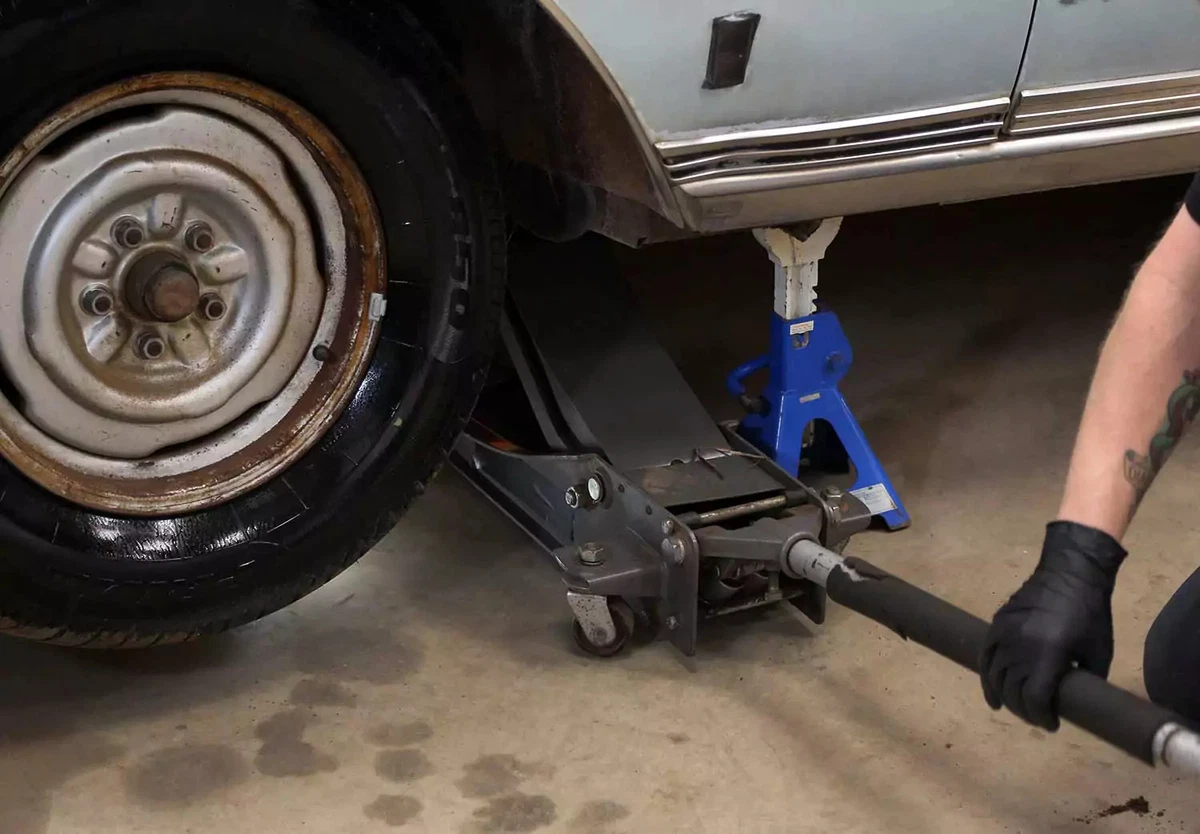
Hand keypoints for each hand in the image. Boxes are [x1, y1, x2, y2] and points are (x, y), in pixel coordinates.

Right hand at [980, 521, 1126, 729]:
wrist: (1070, 573)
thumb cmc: (1091, 613)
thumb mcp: (1098, 652)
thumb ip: (1086, 680)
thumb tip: (1077, 702)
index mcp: (1048, 654)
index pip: (1034, 698)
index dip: (1041, 717)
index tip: (1052, 724)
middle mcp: (1020, 646)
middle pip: (1013, 691)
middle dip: (1025, 710)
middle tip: (1037, 716)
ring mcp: (1004, 634)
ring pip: (995, 677)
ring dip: (1005, 697)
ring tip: (1016, 708)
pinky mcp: (996, 625)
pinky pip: (985, 658)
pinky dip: (987, 679)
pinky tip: (992, 694)